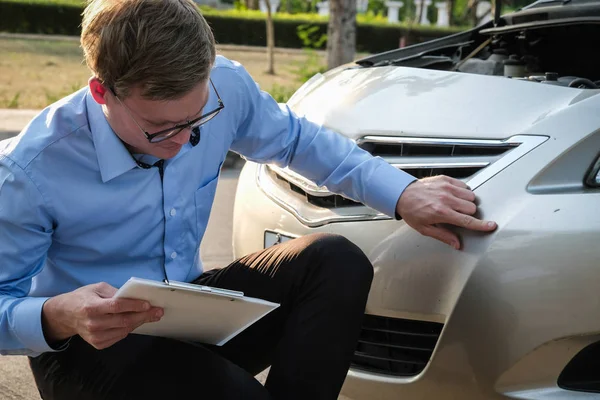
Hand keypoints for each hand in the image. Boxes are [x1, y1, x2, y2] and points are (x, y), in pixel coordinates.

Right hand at [42, 282, 162, 349]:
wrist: (65, 316)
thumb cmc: (82, 298)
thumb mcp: (96, 288)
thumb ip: (114, 292)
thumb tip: (133, 297)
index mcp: (91, 307)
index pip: (116, 307)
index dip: (134, 306)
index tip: (148, 304)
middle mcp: (93, 323)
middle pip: (123, 321)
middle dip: (144, 316)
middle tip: (158, 312)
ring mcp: (95, 336)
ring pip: (124, 330)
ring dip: (139, 322)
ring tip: (151, 316)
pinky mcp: (98, 344)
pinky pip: (119, 337)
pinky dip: (129, 329)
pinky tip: (135, 322)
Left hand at [396, 175, 496, 249]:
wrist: (402, 193)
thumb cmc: (412, 211)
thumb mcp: (424, 228)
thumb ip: (443, 236)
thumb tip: (457, 244)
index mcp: (441, 213)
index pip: (467, 220)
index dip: (481, 225)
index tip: (491, 226)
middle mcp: (446, 199)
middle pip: (472, 208)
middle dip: (469, 213)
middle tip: (457, 214)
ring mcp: (446, 187)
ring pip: (470, 196)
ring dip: (466, 202)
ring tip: (454, 204)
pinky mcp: (445, 179)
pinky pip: (464, 185)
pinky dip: (462, 191)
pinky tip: (452, 195)